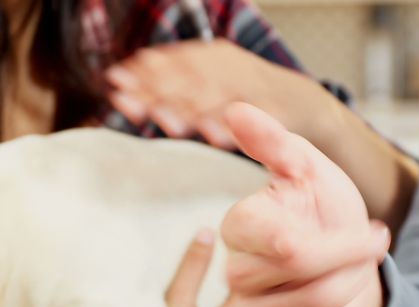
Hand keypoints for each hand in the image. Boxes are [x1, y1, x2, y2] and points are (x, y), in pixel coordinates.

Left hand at [106, 40, 326, 149]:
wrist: (303, 102)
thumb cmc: (248, 96)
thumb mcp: (210, 81)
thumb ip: (172, 87)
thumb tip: (122, 88)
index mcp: (212, 56)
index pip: (173, 59)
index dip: (143, 70)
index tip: (116, 81)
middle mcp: (231, 65)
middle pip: (189, 76)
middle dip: (157, 89)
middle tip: (129, 104)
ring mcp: (253, 84)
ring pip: (218, 96)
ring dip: (191, 110)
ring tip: (168, 123)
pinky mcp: (275, 106)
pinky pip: (251, 118)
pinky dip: (232, 127)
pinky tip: (216, 139)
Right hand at [220, 103, 390, 306]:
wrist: (337, 262)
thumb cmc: (322, 210)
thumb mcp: (309, 168)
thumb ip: (275, 142)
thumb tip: (235, 110)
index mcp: (239, 225)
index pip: (290, 246)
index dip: (343, 244)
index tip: (377, 233)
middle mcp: (235, 272)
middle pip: (308, 277)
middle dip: (354, 263)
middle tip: (370, 249)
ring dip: (355, 287)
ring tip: (360, 271)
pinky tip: (348, 297)